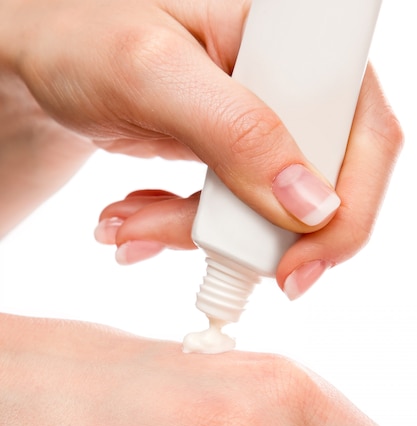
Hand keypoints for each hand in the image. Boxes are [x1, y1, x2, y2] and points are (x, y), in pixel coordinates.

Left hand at [1, 1, 401, 251]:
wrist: (44, 53)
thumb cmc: (83, 33)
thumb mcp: (153, 74)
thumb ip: (236, 130)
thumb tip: (311, 205)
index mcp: (295, 36)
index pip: (364, 134)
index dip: (344, 211)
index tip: (290, 269)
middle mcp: (293, 80)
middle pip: (324, 186)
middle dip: (253, 236)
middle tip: (188, 245)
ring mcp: (265, 122)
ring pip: (273, 213)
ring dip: (201, 236)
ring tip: (131, 223)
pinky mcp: (236, 153)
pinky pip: (235, 214)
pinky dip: (186, 229)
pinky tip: (137, 216)